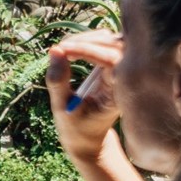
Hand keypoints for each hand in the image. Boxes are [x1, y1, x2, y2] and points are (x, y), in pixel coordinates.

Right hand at [43, 30, 125, 163]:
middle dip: (86, 41)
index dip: (88, 50)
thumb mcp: (62, 109)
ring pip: (110, 40)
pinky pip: (105, 44)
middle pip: (114, 44)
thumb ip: (58, 81)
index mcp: (119, 93)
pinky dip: (87, 42)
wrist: (90, 141)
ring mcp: (122, 70)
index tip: (64, 51)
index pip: (112, 60)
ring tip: (64, 50)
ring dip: (86, 39)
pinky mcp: (114, 65)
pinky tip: (71, 50)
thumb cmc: (77, 130)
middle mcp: (126, 79)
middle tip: (61, 49)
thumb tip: (55, 50)